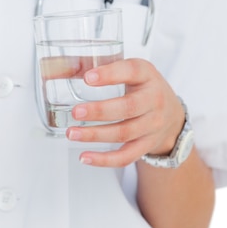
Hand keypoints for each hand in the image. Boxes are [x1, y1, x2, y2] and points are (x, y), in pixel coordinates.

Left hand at [66, 58, 184, 166]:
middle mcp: (153, 100)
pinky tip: (85, 156)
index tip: (88, 78)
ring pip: (123, 133)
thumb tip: (54, 69)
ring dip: (95, 135)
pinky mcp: (146, 145)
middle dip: (99, 111)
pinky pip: (126, 156)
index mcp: (147, 75)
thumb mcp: (128, 71)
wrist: (172, 115)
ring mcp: (152, 125)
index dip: (110, 74)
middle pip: (127, 108)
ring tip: (72, 133)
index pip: (132, 71)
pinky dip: (104, 160)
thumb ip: (95, 67)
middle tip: (75, 112)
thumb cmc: (143, 89)